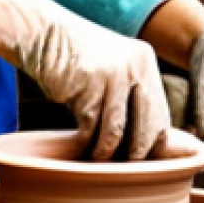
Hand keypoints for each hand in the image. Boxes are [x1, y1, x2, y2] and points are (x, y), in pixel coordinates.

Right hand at [14, 7, 171, 161]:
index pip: (160, 113)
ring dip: (106, 153)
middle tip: (125, 168)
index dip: (153, 141)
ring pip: (117, 132)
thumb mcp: (112, 66)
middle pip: (146, 126)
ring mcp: (112, 77)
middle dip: (136, 153)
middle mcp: (135, 67)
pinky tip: (79, 148)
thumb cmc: (75, 57)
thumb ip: (130, 91)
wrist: (43, 34)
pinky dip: (84, 143)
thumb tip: (142, 137)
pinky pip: (90, 128)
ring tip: (98, 160)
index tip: (143, 158)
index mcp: (145, 61)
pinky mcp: (87, 88)